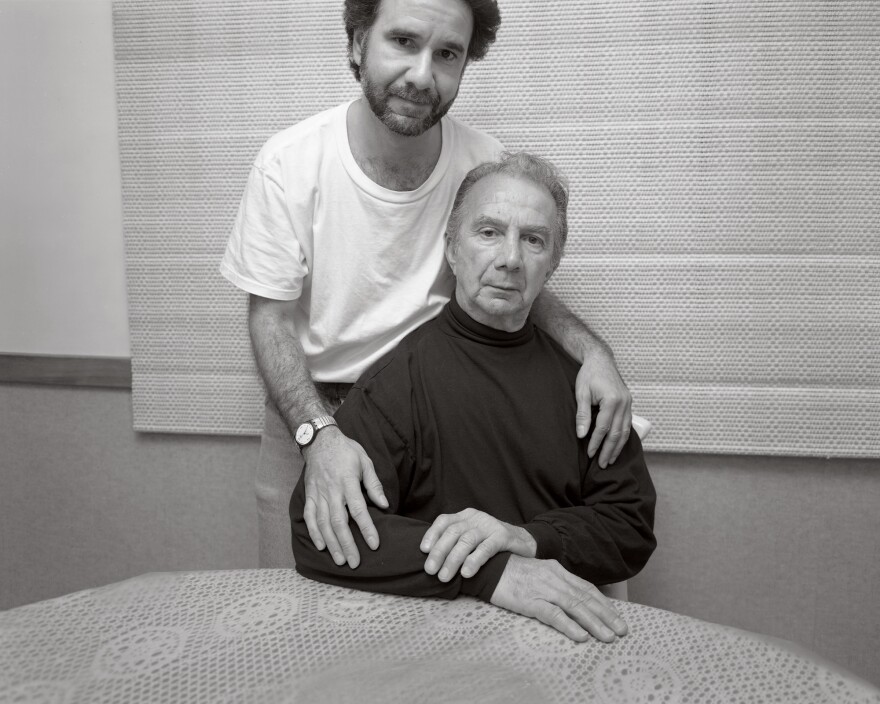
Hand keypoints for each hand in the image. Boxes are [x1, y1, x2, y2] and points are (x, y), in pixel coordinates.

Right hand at [302, 427, 388, 568]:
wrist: (320, 440)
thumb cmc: (346, 451)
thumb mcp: (365, 461)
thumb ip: (374, 484)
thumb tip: (385, 504)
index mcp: (347, 482)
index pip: (359, 510)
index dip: (366, 529)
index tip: (373, 545)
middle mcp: (331, 490)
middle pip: (339, 522)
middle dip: (347, 544)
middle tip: (355, 563)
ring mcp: (318, 494)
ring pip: (323, 523)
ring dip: (331, 543)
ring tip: (340, 560)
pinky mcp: (309, 495)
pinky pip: (310, 517)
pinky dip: (314, 532)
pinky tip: (321, 546)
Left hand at [420, 508, 535, 581]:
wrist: (525, 542)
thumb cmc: (491, 544)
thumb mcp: (472, 538)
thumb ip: (455, 543)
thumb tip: (430, 559)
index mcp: (466, 516)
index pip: (444, 521)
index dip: (432, 534)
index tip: (423, 551)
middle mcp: (477, 518)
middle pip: (453, 532)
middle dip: (439, 552)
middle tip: (430, 571)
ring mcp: (490, 526)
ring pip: (467, 541)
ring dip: (453, 560)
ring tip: (444, 577)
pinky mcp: (504, 537)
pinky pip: (486, 548)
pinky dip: (474, 561)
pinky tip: (466, 573)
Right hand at [491, 555, 627, 642]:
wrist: (487, 567)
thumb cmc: (511, 571)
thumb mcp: (538, 572)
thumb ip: (555, 582)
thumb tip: (573, 596)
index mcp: (557, 570)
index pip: (586, 588)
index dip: (604, 603)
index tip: (617, 617)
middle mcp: (553, 578)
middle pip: (585, 598)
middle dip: (606, 615)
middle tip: (622, 631)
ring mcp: (542, 589)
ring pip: (575, 607)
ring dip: (594, 623)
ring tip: (608, 637)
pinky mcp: (530, 600)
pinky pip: (553, 614)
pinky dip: (569, 625)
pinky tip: (580, 636)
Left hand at [575, 357, 631, 467]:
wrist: (600, 360)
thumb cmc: (588, 375)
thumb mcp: (581, 393)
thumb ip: (582, 415)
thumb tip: (581, 435)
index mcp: (612, 399)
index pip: (603, 427)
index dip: (596, 442)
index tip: (590, 454)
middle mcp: (624, 403)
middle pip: (617, 432)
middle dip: (609, 450)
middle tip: (603, 464)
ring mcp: (629, 403)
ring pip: (625, 431)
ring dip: (618, 447)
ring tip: (611, 460)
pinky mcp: (629, 404)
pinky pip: (627, 424)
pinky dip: (623, 437)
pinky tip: (618, 446)